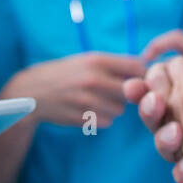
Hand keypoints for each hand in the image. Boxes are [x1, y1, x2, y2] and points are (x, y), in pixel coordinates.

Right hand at [1, 52, 144, 127]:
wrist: (32, 91)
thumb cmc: (67, 73)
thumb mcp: (88, 60)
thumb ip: (116, 65)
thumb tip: (149, 70)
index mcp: (97, 60)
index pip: (138, 67)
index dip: (142, 74)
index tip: (137, 78)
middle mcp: (93, 79)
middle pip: (132, 91)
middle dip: (128, 92)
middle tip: (115, 90)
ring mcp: (87, 100)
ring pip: (120, 109)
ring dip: (113, 107)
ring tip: (95, 99)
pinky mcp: (82, 118)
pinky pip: (107, 121)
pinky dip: (102, 118)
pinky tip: (87, 109)